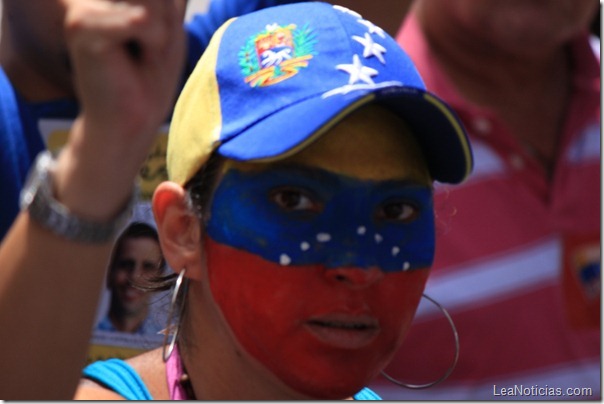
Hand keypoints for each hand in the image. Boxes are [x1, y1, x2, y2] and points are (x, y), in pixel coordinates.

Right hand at [55, 0, 186, 219]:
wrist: (129, 123)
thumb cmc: (150, 80)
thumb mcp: (170, 29)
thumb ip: (165, 0)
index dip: (172, 15)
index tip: (156, 43)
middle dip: (167, 24)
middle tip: (150, 54)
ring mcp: (84, 8)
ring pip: (152, 4)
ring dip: (161, 35)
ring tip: (142, 57)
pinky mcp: (82, 26)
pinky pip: (142, 20)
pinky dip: (153, 44)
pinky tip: (132, 63)